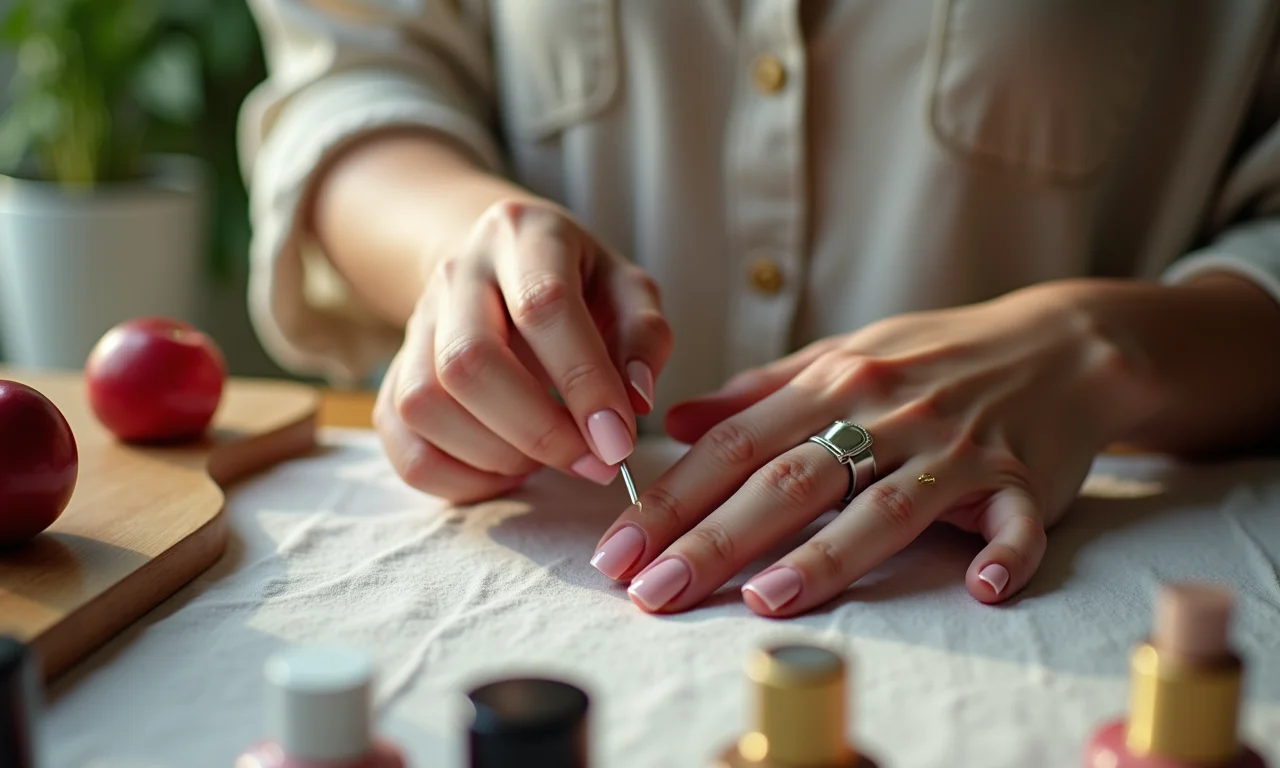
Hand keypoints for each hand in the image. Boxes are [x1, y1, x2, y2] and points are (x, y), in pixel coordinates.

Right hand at [374, 200, 671, 502]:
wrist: (499, 263)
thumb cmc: (578, 282)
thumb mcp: (627, 290)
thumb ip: (643, 337)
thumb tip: (635, 401)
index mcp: (523, 236)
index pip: (544, 306)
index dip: (583, 383)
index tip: (617, 441)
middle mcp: (456, 273)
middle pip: (468, 361)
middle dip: (537, 430)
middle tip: (590, 462)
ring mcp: (415, 323)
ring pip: (424, 403)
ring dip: (495, 455)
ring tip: (546, 460)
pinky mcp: (394, 375)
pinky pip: (402, 443)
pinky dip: (456, 477)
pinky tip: (506, 472)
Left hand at [590, 284, 1158, 614]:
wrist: (1057, 343)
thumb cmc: (932, 357)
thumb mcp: (841, 356)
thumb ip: (759, 392)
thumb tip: (676, 419)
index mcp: (831, 384)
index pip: (734, 446)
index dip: (670, 498)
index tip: (618, 548)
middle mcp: (883, 413)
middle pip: (789, 480)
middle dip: (715, 538)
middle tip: (653, 590)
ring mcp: (954, 448)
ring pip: (883, 505)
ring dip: (826, 555)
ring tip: (763, 600)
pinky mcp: (1024, 479)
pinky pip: (1015, 519)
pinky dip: (1003, 551)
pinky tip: (982, 587)